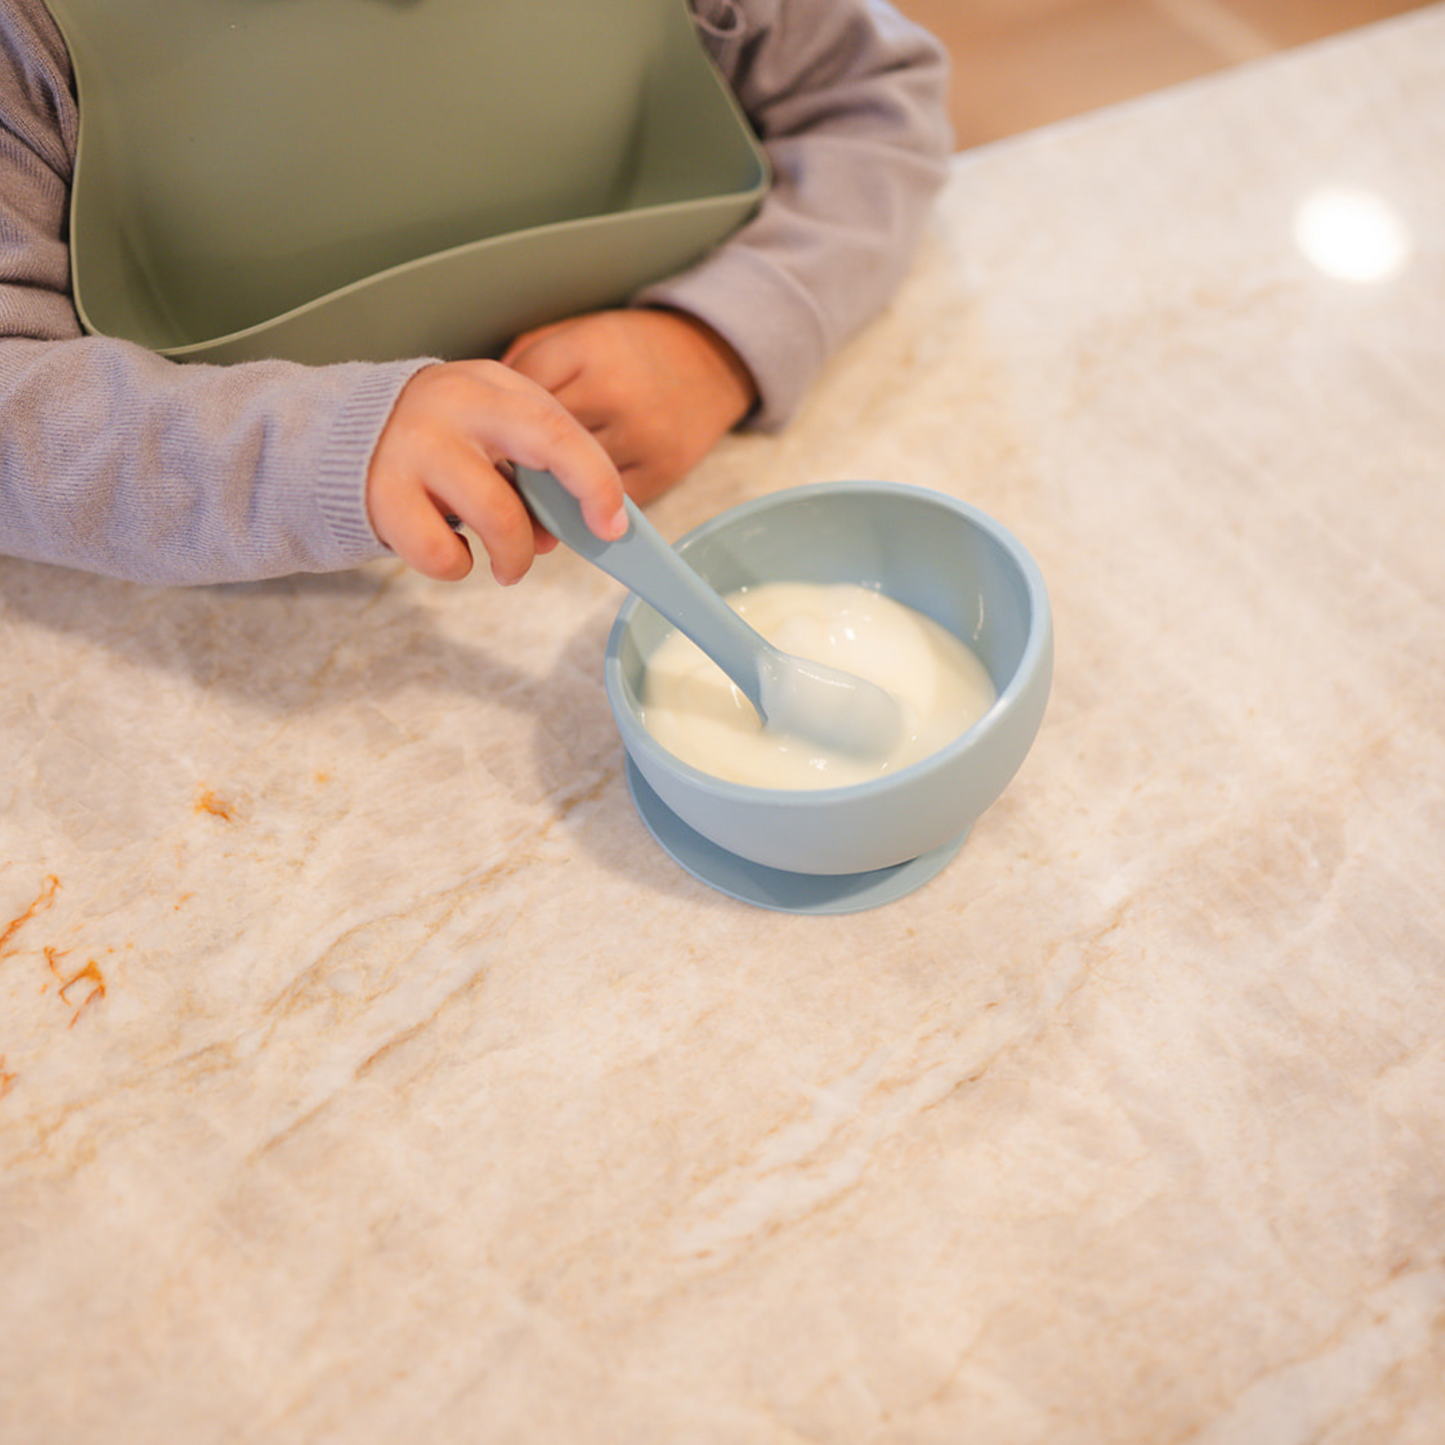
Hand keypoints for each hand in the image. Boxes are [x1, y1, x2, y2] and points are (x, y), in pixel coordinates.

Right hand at [365, 359, 625, 583]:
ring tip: (505, 565)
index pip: (561, 427)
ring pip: (499, 517)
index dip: (597, 479)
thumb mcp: (480, 437)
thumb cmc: (426, 448)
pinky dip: (456, 566)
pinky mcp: (382, 496)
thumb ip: (529, 470)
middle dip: (582, 496)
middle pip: (547, 444)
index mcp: (490, 386)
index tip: (613, 523)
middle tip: (583, 539)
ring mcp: (417, 448)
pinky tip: (450, 552)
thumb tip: (578, 527)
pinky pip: (444, 554)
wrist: (327, 442)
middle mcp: (456, 405)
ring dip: (514, 556)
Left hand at [502, 308, 757, 504]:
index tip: (493, 432)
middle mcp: (616, 393)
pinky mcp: (661, 469)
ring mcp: (641, 436)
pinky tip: (579, 497)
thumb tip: (489, 415)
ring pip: (572, 481)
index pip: (520, 397)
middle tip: (502, 474)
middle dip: (518, 462)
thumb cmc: (634, 351)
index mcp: (588, 350)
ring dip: (550, 493)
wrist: (712, 361)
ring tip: (537, 491)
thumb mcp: (580, 334)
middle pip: (542, 446)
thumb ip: (530, 362)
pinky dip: (588, 505)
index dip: (501, 419)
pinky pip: (606, 502)